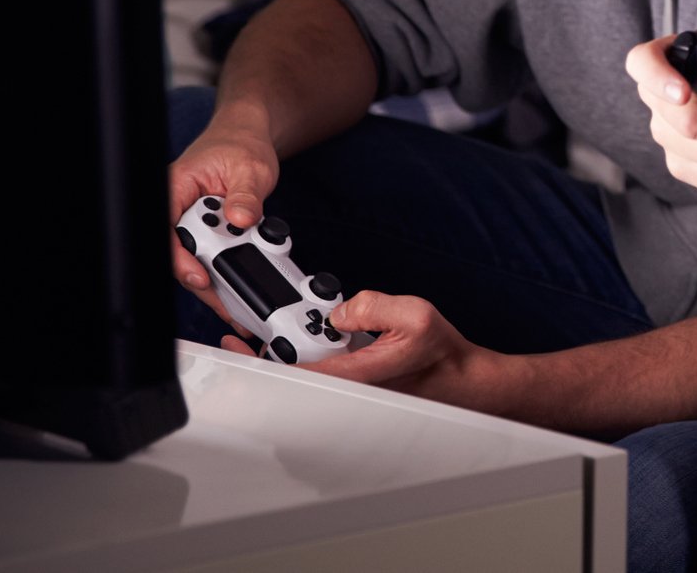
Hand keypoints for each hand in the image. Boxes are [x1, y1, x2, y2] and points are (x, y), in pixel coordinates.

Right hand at [168, 111, 279, 321]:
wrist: (248, 137)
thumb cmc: (241, 144)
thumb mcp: (250, 168)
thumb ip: (246, 195)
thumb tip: (241, 219)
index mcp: (176, 186)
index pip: (168, 230)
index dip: (180, 258)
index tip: (200, 276)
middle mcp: (179, 206)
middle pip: (181, 251)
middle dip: (204, 275)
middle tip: (229, 297)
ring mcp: (192, 219)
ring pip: (197, 257)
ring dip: (219, 275)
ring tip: (239, 294)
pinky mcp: (207, 228)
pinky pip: (212, 253)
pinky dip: (228, 266)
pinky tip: (242, 279)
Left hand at [245, 290, 487, 405]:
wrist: (460, 380)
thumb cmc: (441, 355)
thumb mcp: (415, 314)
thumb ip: (372, 305)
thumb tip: (339, 311)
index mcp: (351, 376)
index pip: (290, 374)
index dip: (256, 362)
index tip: (236, 346)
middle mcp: (344, 389)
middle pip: (289, 377)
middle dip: (265, 354)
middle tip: (247, 335)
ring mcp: (346, 392)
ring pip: (303, 377)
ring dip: (284, 357)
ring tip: (274, 336)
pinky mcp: (352, 388)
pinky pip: (318, 375)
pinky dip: (303, 360)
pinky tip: (308, 340)